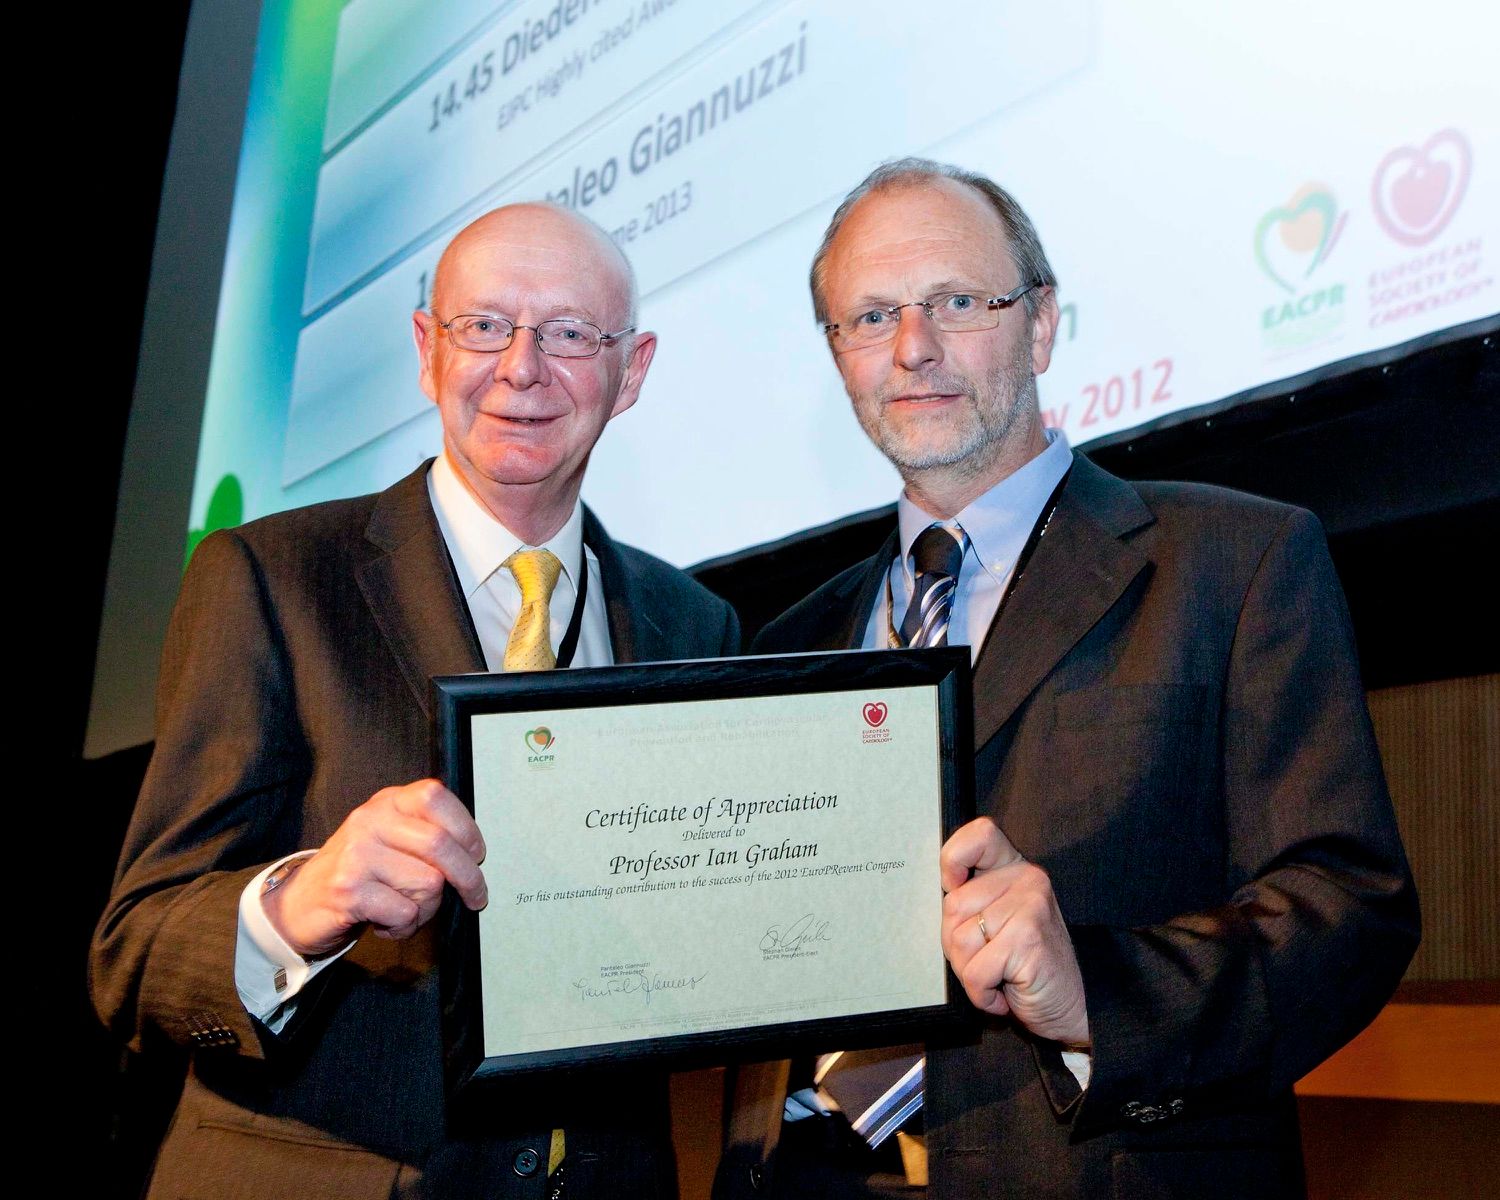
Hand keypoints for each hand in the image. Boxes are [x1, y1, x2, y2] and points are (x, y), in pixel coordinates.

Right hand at [263, 779, 487, 957]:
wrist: (300, 902)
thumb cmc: (360, 871)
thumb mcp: (390, 837)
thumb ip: (426, 832)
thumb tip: (475, 853)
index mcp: (387, 802)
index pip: (435, 797)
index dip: (466, 828)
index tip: (478, 855)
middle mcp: (370, 820)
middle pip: (440, 845)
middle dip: (468, 877)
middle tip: (476, 897)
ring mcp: (357, 854)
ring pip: (428, 883)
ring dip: (427, 908)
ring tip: (406, 910)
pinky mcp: (348, 890)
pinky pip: (405, 912)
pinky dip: (405, 927)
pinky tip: (386, 923)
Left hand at [940, 817, 1089, 1045]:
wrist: (1069, 1008)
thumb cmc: (1024, 966)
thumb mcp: (996, 922)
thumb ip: (973, 898)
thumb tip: (943, 886)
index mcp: (1015, 869)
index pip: (981, 834)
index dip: (954, 858)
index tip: (953, 886)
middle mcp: (1027, 879)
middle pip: (952, 904)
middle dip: (957, 945)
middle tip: (989, 958)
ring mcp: (1030, 907)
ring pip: (959, 940)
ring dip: (970, 972)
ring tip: (1000, 974)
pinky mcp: (1029, 939)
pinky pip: (975, 972)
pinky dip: (982, 994)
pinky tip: (1007, 991)